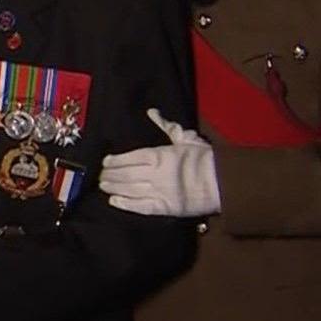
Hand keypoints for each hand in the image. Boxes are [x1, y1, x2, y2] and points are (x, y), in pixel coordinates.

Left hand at [99, 108, 220, 216]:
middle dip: (111, 175)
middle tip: (99, 176)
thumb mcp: (185, 136)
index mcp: (160, 155)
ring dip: (114, 188)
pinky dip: (126, 205)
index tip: (105, 162)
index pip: (131, 157)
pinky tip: (114, 202)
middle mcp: (155, 174)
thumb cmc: (204, 157)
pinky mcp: (165, 208)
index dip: (116, 160)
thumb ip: (166, 125)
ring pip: (130, 190)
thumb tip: (152, 112)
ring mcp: (159, 192)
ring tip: (103, 186)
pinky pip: (141, 206)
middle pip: (127, 175)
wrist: (221, 181)